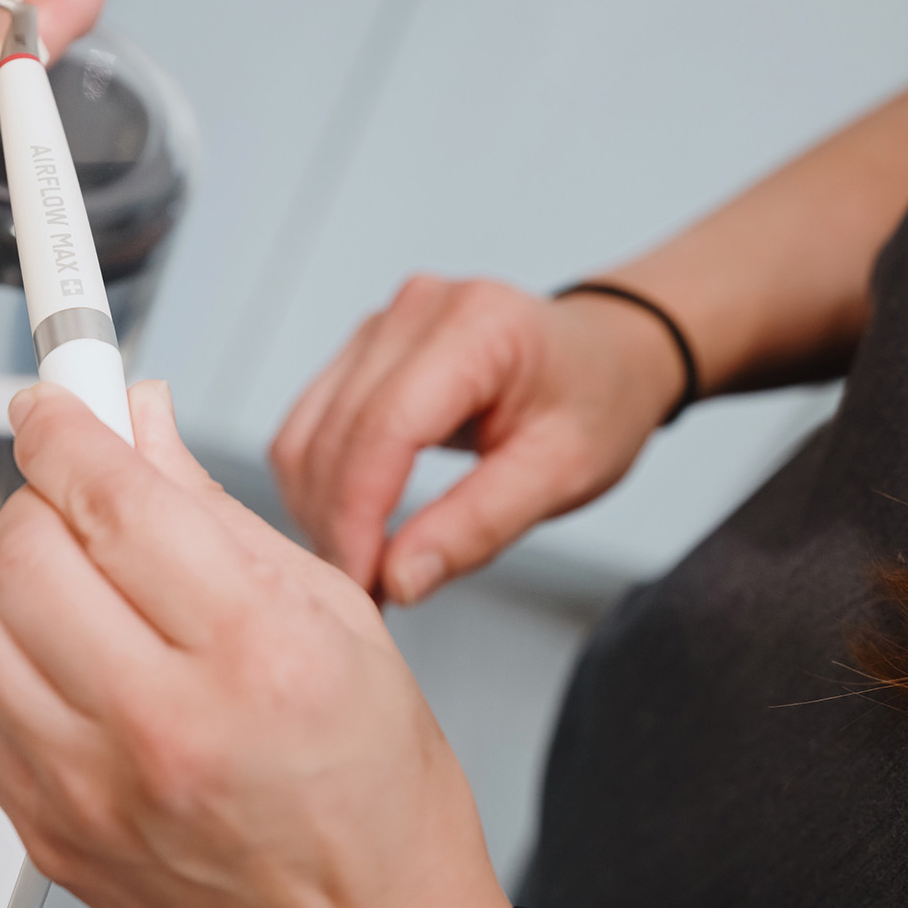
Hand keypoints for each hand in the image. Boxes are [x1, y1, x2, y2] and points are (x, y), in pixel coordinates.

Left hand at [0, 381, 533, 907]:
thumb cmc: (375, 795)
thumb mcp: (334, 616)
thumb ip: (213, 507)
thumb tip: (139, 420)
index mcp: (253, 653)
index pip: (111, 496)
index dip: (67, 423)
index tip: (55, 401)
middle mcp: (161, 724)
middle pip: (24, 548)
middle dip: (46, 498)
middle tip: (85, 504)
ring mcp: (90, 788)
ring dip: (11, 579)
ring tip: (75, 594)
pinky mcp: (46, 832)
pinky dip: (0, 661)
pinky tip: (62, 667)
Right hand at [271, 276, 684, 605]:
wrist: (602, 355)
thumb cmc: (595, 405)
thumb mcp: (563, 475)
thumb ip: (479, 527)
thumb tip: (397, 581)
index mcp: (477, 327)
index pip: (383, 428)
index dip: (358, 516)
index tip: (362, 587)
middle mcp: (414, 311)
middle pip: (335, 433)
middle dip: (337, 524)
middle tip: (367, 595)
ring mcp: (377, 325)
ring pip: (305, 433)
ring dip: (319, 510)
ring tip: (363, 566)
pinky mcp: (357, 349)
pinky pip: (307, 426)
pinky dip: (320, 486)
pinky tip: (352, 527)